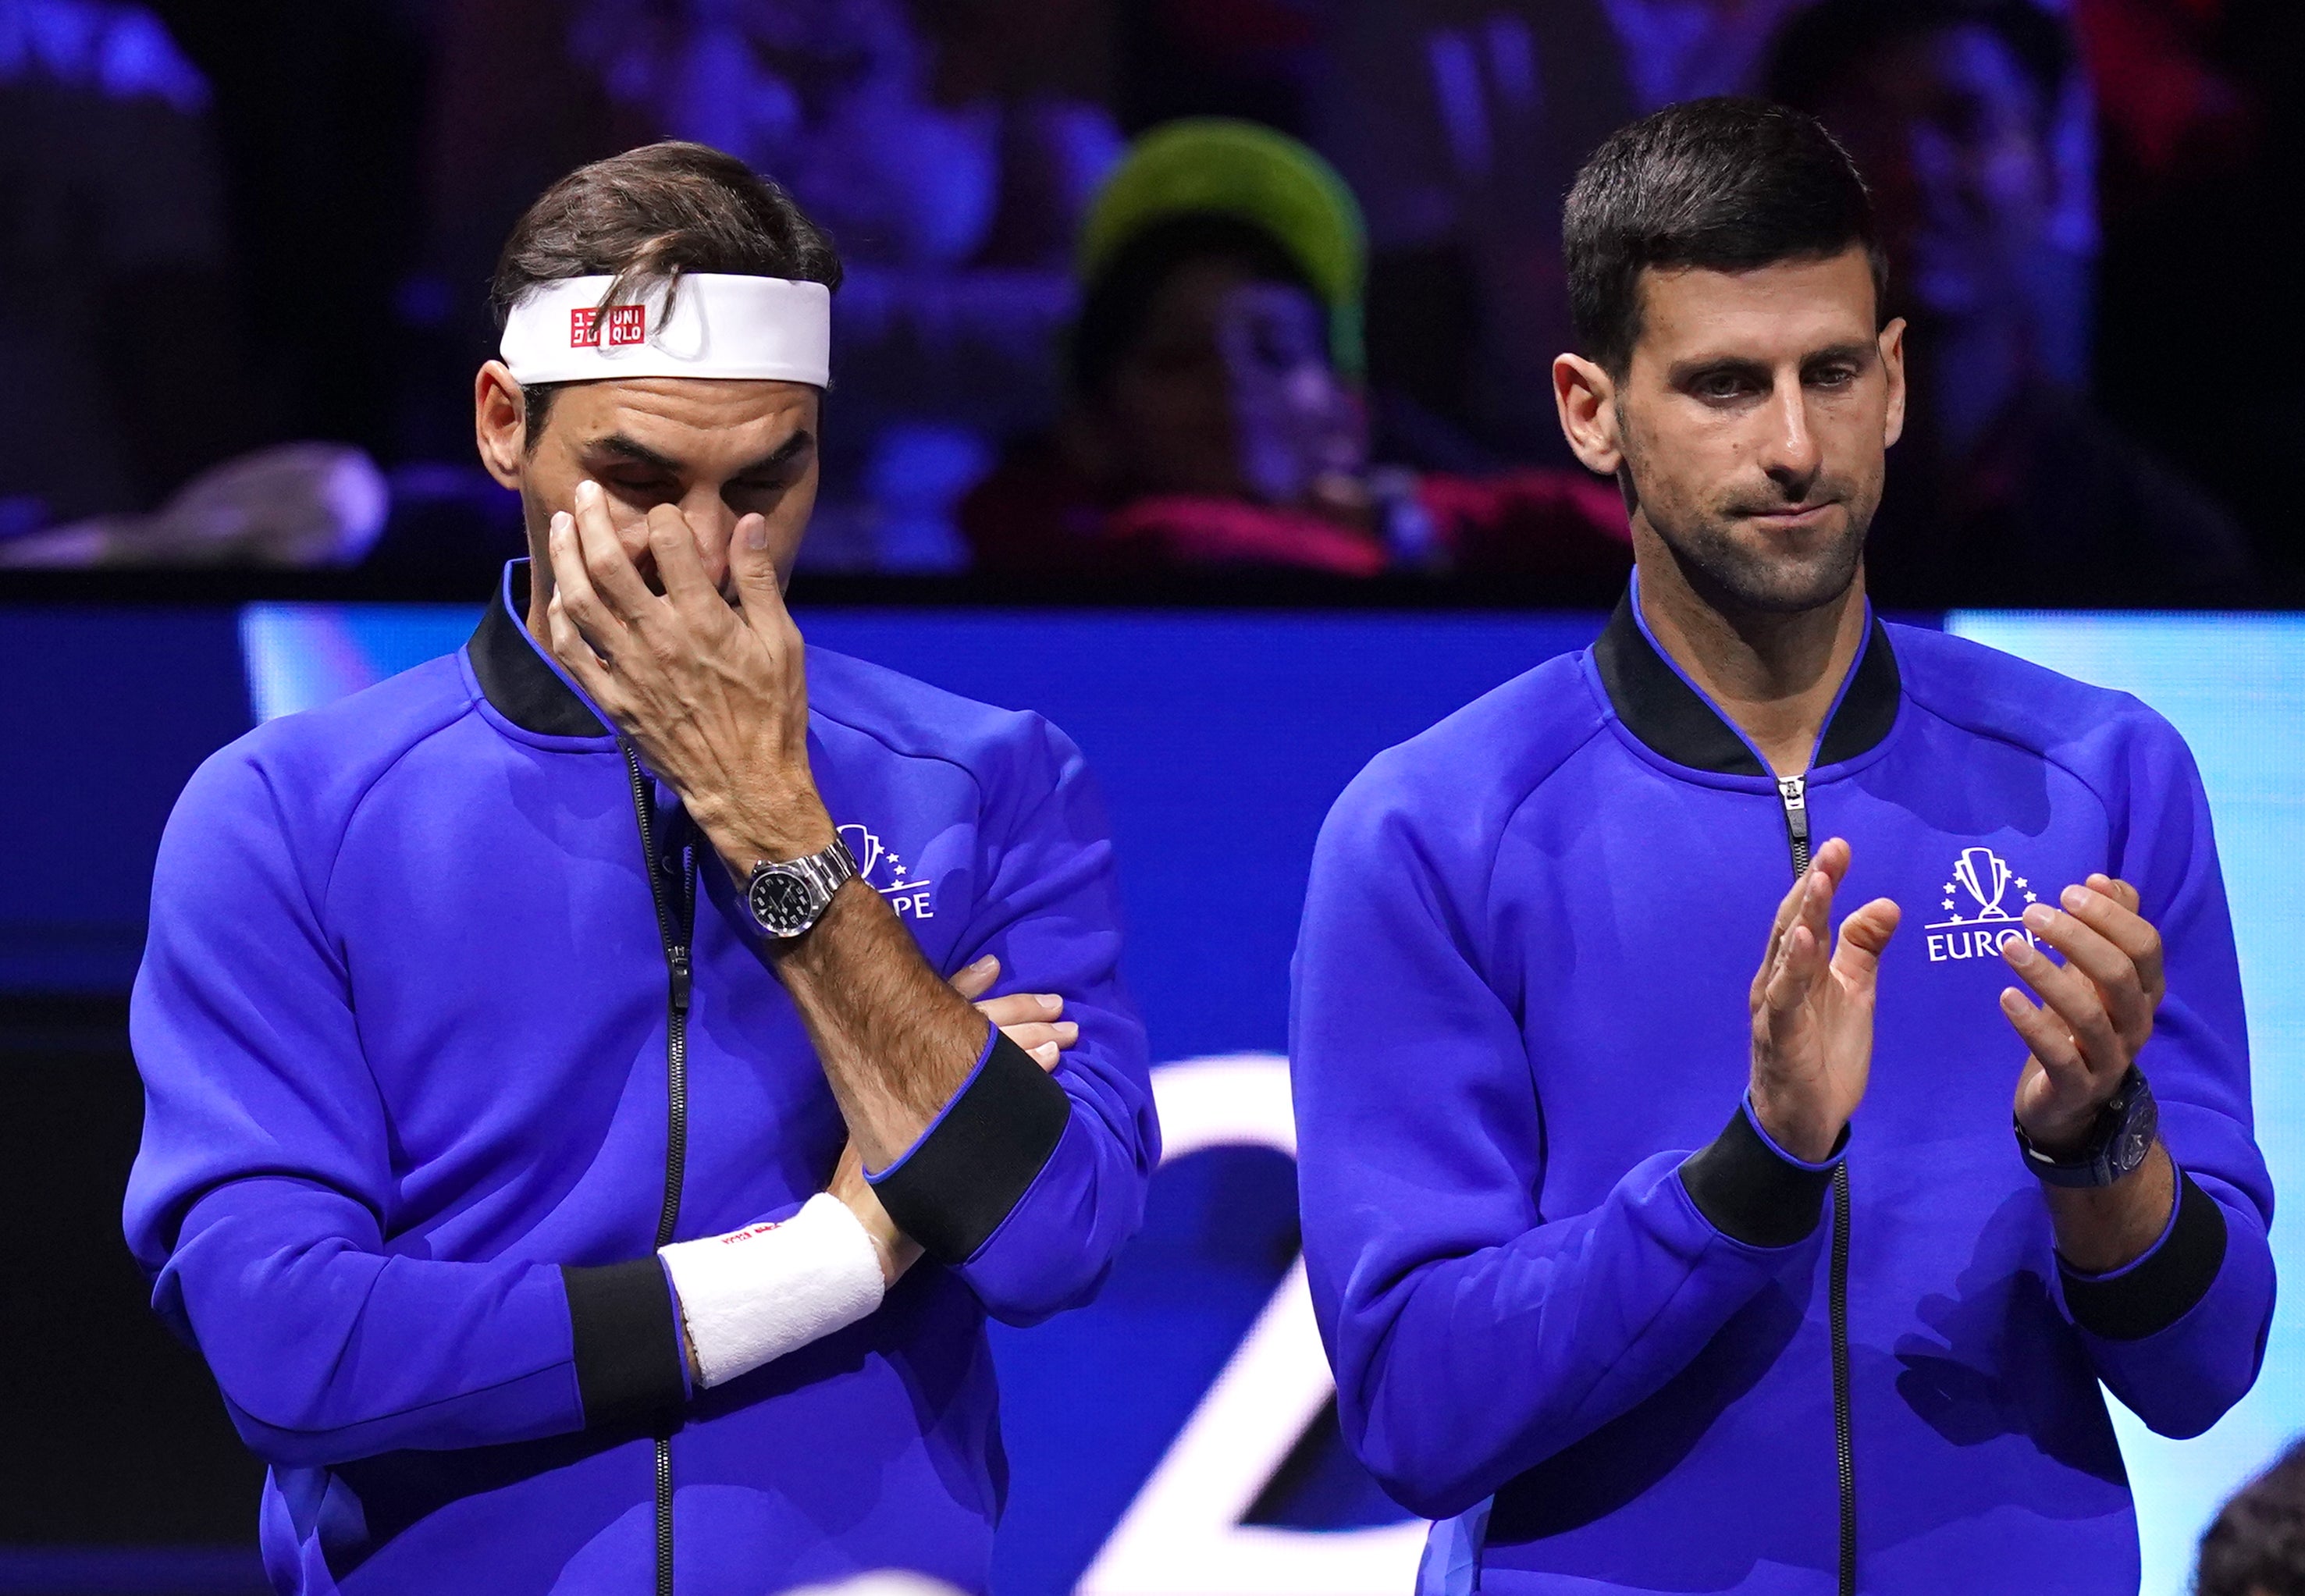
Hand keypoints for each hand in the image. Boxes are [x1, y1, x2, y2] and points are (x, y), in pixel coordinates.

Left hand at [542, 480, 832, 868]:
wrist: (746, 784)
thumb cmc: (772, 714)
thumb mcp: (783, 643)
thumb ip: (759, 580)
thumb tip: (749, 523)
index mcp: (705, 620)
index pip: (670, 544)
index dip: (663, 517)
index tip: (662, 513)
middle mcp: (659, 638)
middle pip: (609, 563)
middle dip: (593, 519)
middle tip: (586, 492)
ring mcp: (629, 669)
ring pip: (581, 599)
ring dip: (566, 556)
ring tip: (563, 526)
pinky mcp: (612, 699)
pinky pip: (572, 651)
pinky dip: (561, 616)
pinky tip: (562, 593)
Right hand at [824, 957, 1072, 1285]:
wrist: (857, 1230)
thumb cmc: (866, 1181)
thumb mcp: (877, 1119)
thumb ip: (902, 1088)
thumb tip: (930, 1060)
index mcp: (892, 1067)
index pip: (934, 1010)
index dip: (969, 987)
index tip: (995, 965)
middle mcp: (912, 1074)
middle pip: (974, 1025)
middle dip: (1020, 1010)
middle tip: (1055, 1005)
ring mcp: (937, 1101)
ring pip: (994, 1052)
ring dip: (1036, 1039)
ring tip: (1067, 1033)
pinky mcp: (959, 1131)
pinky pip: (1001, 1092)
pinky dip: (1029, 1074)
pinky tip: (1053, 1069)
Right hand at [1749, 838, 1901, 1160]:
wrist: (1805, 1120)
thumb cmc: (1824, 1054)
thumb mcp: (1854, 993)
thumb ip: (1863, 949)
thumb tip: (1886, 902)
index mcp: (1798, 968)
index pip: (1809, 915)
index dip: (1823, 880)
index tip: (1841, 847)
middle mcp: (1779, 980)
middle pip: (1795, 924)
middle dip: (1813, 887)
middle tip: (1832, 852)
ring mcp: (1776, 1008)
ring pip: (1787, 955)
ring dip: (1803, 917)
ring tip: (1819, 883)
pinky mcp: (1780, 1038)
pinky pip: (1785, 999)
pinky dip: (1792, 968)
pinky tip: (1804, 943)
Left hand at [2003, 875, 2164, 1155]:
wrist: (2068, 1100)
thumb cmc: (2080, 1023)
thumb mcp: (2092, 972)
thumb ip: (2105, 925)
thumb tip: (2101, 879)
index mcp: (2144, 990)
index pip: (2145, 946)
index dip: (2110, 916)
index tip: (2068, 890)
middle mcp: (2136, 1023)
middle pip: (2120, 975)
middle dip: (2077, 938)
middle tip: (2031, 912)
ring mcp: (2110, 1058)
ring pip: (2088, 1014)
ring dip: (2046, 975)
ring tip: (2009, 945)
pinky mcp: (2077, 1087)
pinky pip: (2058, 1056)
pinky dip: (2031, 1024)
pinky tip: (2005, 997)